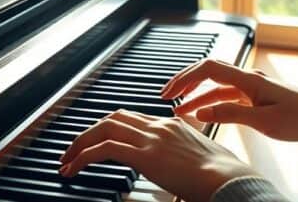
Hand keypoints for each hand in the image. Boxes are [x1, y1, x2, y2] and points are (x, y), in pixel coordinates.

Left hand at [59, 109, 256, 201]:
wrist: (230, 179)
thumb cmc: (224, 175)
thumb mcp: (203, 157)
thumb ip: (186, 154)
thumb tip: (181, 167)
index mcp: (172, 125)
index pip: (132, 118)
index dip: (110, 128)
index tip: (97, 141)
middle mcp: (159, 126)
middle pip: (113, 118)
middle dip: (89, 132)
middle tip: (73, 149)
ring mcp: (151, 139)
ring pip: (104, 129)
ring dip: (80, 143)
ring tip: (67, 160)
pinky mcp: (145, 155)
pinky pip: (105, 149)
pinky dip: (84, 156)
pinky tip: (75, 167)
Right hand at [162, 59, 297, 144]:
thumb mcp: (265, 121)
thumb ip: (232, 114)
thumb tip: (203, 111)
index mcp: (248, 80)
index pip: (208, 69)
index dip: (185, 77)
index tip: (170, 91)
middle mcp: (247, 79)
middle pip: (208, 73)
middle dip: (185, 83)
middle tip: (166, 96)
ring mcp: (252, 88)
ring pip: (216, 87)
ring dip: (196, 96)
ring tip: (178, 109)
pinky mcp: (257, 98)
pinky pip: (227, 96)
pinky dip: (212, 103)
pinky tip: (204, 114)